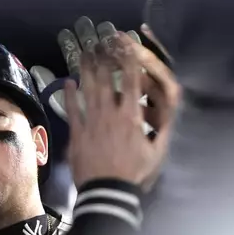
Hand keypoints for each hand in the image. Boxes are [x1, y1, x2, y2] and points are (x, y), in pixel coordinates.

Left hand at [66, 33, 177, 189]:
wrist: (107, 192)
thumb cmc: (135, 173)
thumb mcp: (157, 151)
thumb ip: (161, 129)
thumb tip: (165, 111)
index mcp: (132, 117)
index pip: (132, 82)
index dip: (128, 60)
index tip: (124, 44)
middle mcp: (111, 114)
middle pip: (107, 80)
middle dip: (103, 59)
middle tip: (99, 42)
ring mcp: (91, 123)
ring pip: (88, 91)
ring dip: (86, 70)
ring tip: (84, 53)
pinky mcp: (76, 134)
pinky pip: (72, 110)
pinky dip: (69, 94)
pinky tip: (67, 82)